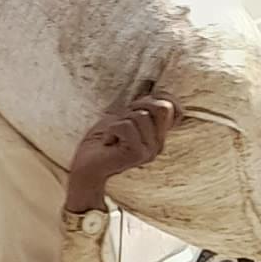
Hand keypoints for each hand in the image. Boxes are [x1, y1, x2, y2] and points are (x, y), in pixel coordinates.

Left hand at [64, 92, 172, 215]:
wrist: (86, 166)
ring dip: (119, 121)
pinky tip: (108, 142)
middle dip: (136, 107)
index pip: (174, 107)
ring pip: (140, 116)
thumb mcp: (123, 117)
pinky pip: (126, 126)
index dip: (157, 98)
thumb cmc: (102, 140)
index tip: (134, 109)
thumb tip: (156, 95)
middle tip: (120, 123)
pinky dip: (111, 130)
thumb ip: (141, 108)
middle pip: (161, 107)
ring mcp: (150, 150)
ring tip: (112, 136)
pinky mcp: (138, 154)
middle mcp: (159, 144)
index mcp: (158, 134)